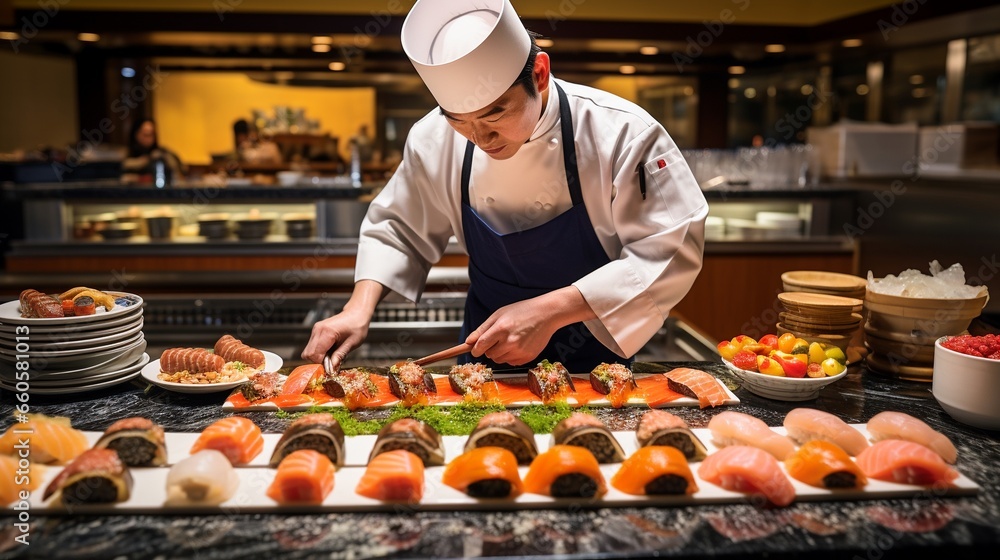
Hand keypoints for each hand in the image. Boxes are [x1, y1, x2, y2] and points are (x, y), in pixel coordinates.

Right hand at [301, 307, 370, 368]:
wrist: (356, 313)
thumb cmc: (357, 326)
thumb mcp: (352, 343)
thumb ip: (340, 355)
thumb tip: (331, 368)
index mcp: (327, 332)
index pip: (314, 355)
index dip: (321, 364)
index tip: (331, 367)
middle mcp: (318, 330)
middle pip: (308, 354)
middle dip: (317, 362)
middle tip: (331, 363)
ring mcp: (316, 330)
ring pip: (308, 351)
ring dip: (318, 357)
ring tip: (332, 356)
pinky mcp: (316, 331)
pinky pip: (312, 346)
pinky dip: (318, 352)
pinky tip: (330, 350)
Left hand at [465, 287, 597, 365]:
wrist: (546, 314)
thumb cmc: (522, 311)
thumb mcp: (499, 314)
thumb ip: (482, 329)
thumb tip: (468, 342)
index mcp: (501, 328)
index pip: (480, 346)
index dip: (475, 349)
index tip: (476, 349)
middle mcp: (510, 342)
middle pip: (489, 355)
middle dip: (490, 349)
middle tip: (499, 338)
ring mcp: (520, 351)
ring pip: (499, 360)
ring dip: (500, 353)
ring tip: (510, 340)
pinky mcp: (527, 358)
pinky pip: (511, 362)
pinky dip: (511, 356)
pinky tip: (518, 344)